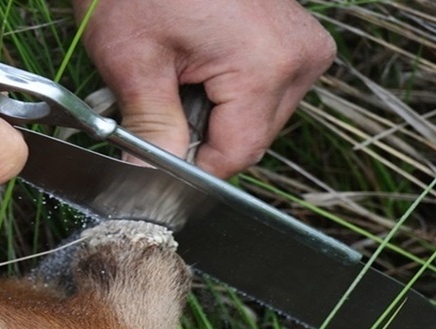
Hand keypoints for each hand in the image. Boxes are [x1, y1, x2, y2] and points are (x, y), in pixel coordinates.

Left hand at [75, 0, 335, 177]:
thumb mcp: (135, 63)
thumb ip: (150, 132)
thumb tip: (148, 183)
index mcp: (269, 65)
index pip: (236, 156)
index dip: (189, 171)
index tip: (150, 168)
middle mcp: (300, 58)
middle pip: (247, 139)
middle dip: (195, 139)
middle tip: (149, 107)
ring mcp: (300, 45)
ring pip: (251, 117)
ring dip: (205, 116)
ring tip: (168, 77)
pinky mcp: (290, 37)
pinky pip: (257, 88)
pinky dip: (219, 91)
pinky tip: (189, 65)